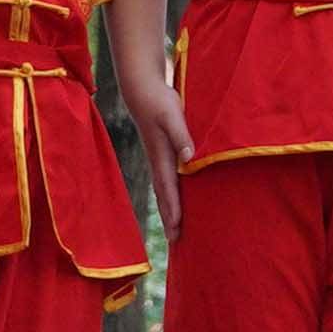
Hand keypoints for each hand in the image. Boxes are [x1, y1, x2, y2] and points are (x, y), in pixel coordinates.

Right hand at [116, 67, 193, 234]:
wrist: (142, 90)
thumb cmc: (158, 102)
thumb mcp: (172, 116)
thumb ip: (181, 137)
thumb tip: (190, 159)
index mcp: (161, 156)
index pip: (168, 188)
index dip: (173, 209)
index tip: (177, 229)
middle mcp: (158, 162)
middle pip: (164, 195)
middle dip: (170, 218)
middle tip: (176, 241)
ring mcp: (158, 159)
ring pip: (164, 190)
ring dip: (169, 210)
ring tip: (175, 230)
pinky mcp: (161, 153)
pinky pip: (167, 180)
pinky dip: (171, 195)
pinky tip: (177, 201)